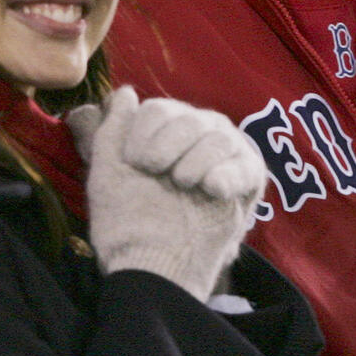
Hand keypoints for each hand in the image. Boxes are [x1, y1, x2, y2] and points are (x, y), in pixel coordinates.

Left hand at [67, 86, 265, 300]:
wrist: (152, 263)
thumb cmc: (126, 221)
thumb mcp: (108, 171)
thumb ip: (113, 128)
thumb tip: (124, 92)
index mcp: (164, 132)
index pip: (158, 110)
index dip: (143, 137)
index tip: (136, 166)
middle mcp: (197, 135)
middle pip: (188, 118)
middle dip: (165, 150)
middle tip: (159, 177)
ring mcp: (225, 155)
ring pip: (216, 135)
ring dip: (191, 165)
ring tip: (183, 188)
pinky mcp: (248, 180)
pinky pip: (244, 161)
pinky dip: (224, 174)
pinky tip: (210, 190)